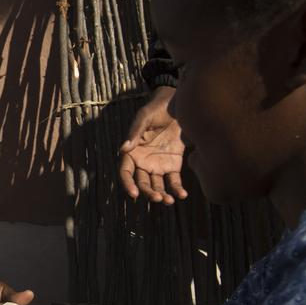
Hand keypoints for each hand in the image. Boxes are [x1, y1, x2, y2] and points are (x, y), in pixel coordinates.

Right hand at [118, 86, 186, 204]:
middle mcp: (143, 162)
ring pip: (157, 186)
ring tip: (169, 201)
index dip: (128, 184)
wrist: (179, 103)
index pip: (125, 173)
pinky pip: (173, 181)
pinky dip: (177, 189)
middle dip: (148, 193)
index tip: (135, 193)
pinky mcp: (173, 165)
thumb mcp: (144, 117)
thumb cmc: (157, 108)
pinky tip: (182, 195)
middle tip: (157, 197)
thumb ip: (135, 133)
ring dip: (162, 195)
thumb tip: (123, 148)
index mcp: (132, 152)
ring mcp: (158, 165)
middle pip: (141, 183)